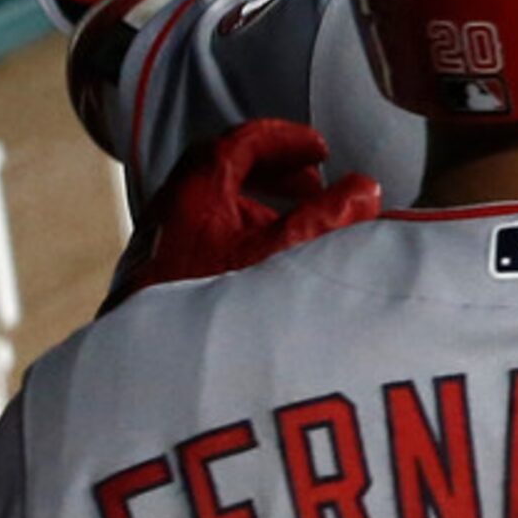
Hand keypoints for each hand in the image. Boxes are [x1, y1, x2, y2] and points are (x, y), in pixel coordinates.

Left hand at [103, 120, 380, 310]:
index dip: (287, 139)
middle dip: (275, 172)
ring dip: (259, 207)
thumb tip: (363, 190)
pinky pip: (201, 240)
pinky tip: (261, 271)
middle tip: (312, 186)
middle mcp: (169, 215)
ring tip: (294, 229)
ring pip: (213, 209)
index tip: (320, 150)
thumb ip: (331, 216)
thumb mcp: (286, 255)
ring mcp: (157, 249)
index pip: (242, 142)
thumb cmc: (217, 309)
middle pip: (223, 171)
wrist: (156, 378)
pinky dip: (238, 236)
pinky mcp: (154, 284)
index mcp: (196, 194)